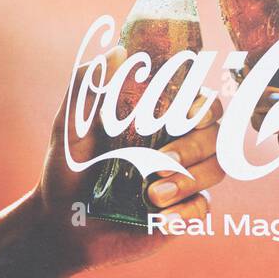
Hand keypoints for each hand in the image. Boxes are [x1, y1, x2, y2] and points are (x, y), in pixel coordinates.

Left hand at [37, 44, 225, 270]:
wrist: (62, 226)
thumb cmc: (67, 171)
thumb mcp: (70, 127)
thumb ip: (90, 88)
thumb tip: (118, 52)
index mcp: (160, 120)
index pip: (201, 102)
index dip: (203, 106)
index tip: (185, 115)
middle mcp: (178, 145)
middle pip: (215, 134)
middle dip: (193, 147)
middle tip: (162, 162)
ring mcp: (185, 179)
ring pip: (217, 169)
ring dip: (189, 181)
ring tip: (152, 194)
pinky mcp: (184, 211)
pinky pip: (204, 207)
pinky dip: (186, 212)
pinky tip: (160, 217)